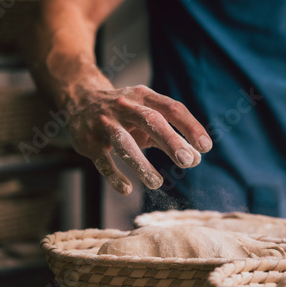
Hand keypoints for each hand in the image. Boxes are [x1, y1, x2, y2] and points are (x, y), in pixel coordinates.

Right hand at [66, 80, 212, 194]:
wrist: (80, 99)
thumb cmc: (125, 113)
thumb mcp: (147, 115)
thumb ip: (171, 136)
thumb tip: (196, 158)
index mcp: (145, 97)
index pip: (172, 108)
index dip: (190, 126)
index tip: (205, 147)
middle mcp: (125, 106)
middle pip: (151, 120)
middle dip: (171, 141)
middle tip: (188, 161)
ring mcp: (105, 123)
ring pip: (124, 142)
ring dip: (141, 163)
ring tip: (157, 183)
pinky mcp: (88, 141)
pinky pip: (102, 161)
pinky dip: (114, 176)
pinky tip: (126, 189)